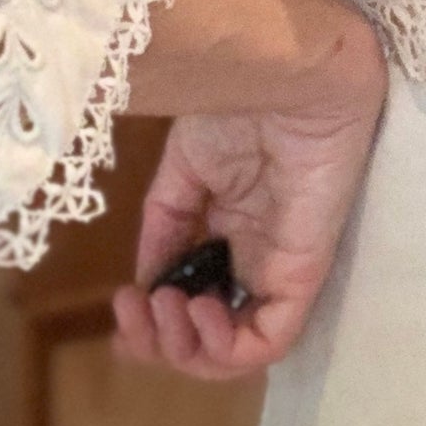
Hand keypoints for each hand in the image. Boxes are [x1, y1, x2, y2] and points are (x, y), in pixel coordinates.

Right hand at [110, 27, 388, 380]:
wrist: (279, 74)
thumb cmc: (238, 104)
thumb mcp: (184, 172)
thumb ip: (166, 228)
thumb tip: (148, 282)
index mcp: (227, 236)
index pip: (193, 306)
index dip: (153, 325)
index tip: (121, 305)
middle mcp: (254, 261)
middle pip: (210, 339)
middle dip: (162, 344)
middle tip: (136, 317)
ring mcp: (279, 270)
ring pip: (239, 350)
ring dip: (189, 351)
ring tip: (167, 310)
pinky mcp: (304, 272)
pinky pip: (273, 338)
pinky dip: (229, 347)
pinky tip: (198, 310)